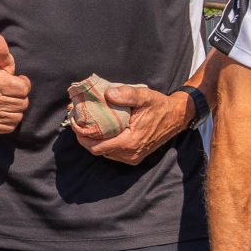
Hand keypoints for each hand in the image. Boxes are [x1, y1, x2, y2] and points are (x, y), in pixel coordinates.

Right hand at [0, 33, 29, 133]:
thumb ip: (0, 50)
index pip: (24, 88)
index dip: (22, 85)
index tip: (14, 82)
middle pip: (22, 103)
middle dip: (19, 98)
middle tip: (10, 93)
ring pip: (17, 116)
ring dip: (15, 109)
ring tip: (6, 101)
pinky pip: (10, 126)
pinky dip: (9, 120)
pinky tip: (2, 111)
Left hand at [72, 83, 190, 164]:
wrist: (176, 117)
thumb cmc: (159, 106)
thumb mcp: (144, 96)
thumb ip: (126, 94)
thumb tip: (108, 93)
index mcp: (130, 142)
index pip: (98, 147)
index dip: (83, 137)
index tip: (74, 125)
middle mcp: (130, 154)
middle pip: (98, 151)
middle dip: (85, 139)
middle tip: (77, 124)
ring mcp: (132, 157)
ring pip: (105, 153)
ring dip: (94, 142)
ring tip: (86, 126)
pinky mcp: (134, 157)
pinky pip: (113, 153)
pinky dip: (104, 144)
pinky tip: (100, 132)